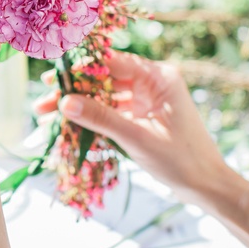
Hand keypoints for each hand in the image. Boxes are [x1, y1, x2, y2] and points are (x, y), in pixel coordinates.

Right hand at [38, 53, 227, 203]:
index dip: (80, 68)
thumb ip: (101, 118)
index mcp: (159, 77)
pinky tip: (67, 127)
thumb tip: (64, 102)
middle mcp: (154, 83)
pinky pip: (113, 112)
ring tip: (45, 115)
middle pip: (105, 79)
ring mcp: (149, 100)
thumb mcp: (137, 138)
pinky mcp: (144, 118)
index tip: (51, 77)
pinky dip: (93, 119)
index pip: (113, 61)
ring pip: (106, 97)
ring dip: (80, 106)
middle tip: (41, 100)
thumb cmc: (181, 160)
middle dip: (74, 90)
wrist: (207, 186)